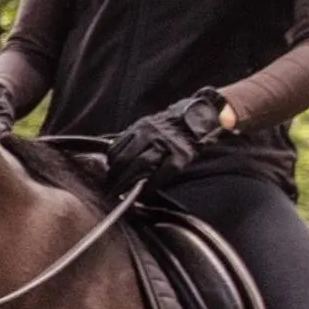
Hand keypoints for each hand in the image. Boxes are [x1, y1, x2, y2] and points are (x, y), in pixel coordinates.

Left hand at [107, 90, 232, 187]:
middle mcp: (151, 134)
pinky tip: (144, 193)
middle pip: (126, 158)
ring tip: (119, 192)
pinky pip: (162, 173)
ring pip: (140, 165)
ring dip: (127, 181)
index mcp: (141, 126)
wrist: (202, 115)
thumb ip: (135, 137)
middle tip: (108, 189)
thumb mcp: (151, 124)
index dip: (109, 164)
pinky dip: (151, 185)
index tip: (106, 174)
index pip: (117, 147)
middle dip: (114, 176)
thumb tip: (116, 157)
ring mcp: (166, 145)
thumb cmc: (173, 124)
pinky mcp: (180, 156)